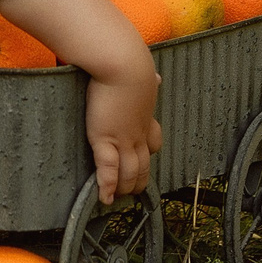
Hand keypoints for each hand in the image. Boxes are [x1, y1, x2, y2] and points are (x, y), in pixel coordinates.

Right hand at [84, 57, 163, 202]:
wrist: (122, 64)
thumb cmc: (129, 65)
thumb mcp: (144, 76)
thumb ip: (149, 81)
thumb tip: (157, 78)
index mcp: (146, 116)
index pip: (154, 141)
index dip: (149, 153)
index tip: (144, 157)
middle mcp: (138, 132)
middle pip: (143, 164)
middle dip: (138, 180)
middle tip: (132, 190)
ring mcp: (123, 139)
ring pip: (128, 172)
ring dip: (123, 187)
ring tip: (117, 198)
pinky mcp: (105, 139)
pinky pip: (107, 169)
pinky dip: (106, 186)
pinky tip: (104, 198)